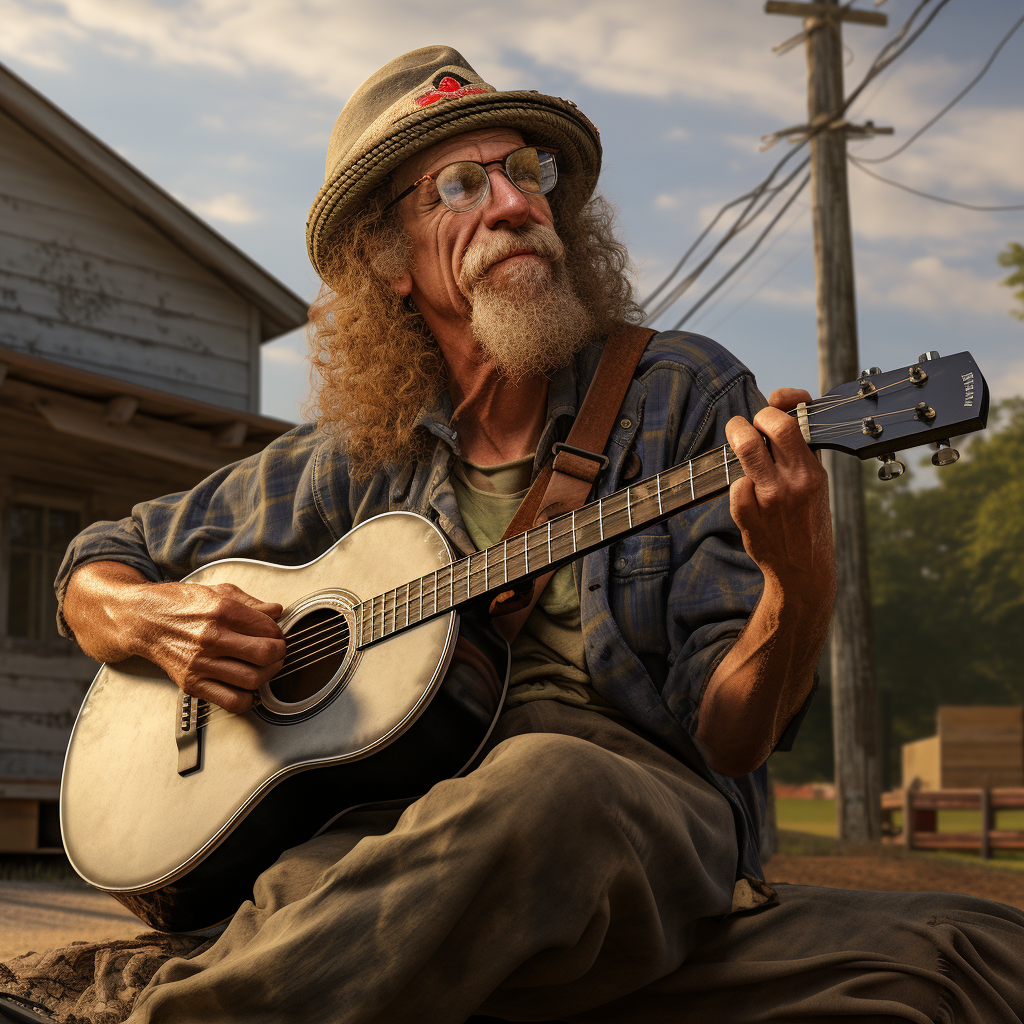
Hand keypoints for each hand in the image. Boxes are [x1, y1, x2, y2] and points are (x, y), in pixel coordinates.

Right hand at [64, 563, 285, 712]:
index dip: (278, 633)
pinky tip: (245, 686)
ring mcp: (200, 664)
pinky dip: (247, 698)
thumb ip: (251, 602)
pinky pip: (231, 702)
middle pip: (264, 655)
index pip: (268, 629)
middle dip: (279, 654)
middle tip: (276, 652)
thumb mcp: (218, 591)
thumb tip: (276, 610)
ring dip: (267, 675)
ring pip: (252, 680)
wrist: (142, 620)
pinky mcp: (192, 684)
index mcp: (221, 611)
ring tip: (264, 668)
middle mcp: (211, 638)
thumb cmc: (179, 605)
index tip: (276, 635)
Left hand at [724, 388, 835, 611]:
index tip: (773, 406)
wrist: (802, 568)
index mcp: (811, 472)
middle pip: (761, 430)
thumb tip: (783, 409)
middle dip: (746, 421)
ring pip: (743, 451)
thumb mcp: (817, 483)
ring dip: (735, 438)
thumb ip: (801, 451)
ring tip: (736, 440)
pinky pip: (737, 484)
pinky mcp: (746, 513)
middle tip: (742, 426)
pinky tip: (750, 493)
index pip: (789, 423)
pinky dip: (741, 484)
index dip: (778, 405)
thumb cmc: (809, 520)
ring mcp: (766, 498)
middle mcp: (790, 482)